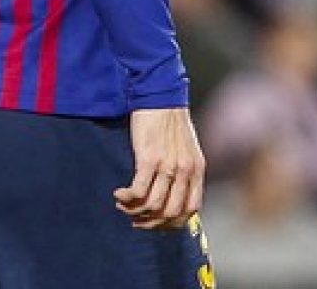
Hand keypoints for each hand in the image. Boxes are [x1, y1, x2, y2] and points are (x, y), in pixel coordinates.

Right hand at [114, 107, 204, 229]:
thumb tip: (173, 190)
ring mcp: (167, 166)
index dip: (173, 222)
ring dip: (135, 211)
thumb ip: (185, 168)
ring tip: (124, 205)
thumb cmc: (170, 118)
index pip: (191, 209)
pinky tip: (119, 194)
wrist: (159, 94)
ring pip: (153, 205)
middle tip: (137, 220)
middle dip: (152, 222)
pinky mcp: (148, 158)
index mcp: (196, 169)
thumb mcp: (186, 147)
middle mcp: (185, 171)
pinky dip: (127, 198)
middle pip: (171, 213)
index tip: (157, 221)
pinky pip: (138, 191)